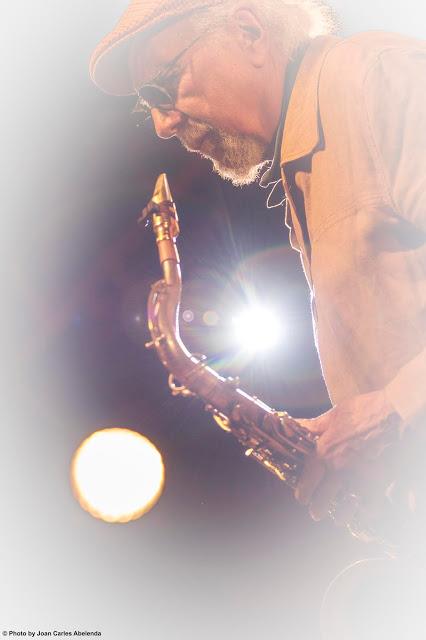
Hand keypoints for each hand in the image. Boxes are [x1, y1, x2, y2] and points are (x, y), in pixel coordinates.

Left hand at [294, 389, 401, 521]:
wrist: (395, 413)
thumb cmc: (363, 410)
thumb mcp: (333, 415)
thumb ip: (312, 426)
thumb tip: (292, 424)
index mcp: (324, 451)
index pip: (306, 479)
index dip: (302, 491)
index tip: (302, 496)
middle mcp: (338, 469)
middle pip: (321, 499)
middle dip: (317, 508)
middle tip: (316, 511)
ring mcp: (359, 478)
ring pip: (344, 509)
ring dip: (340, 515)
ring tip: (338, 517)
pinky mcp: (379, 482)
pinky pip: (370, 507)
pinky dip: (366, 512)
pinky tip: (363, 512)